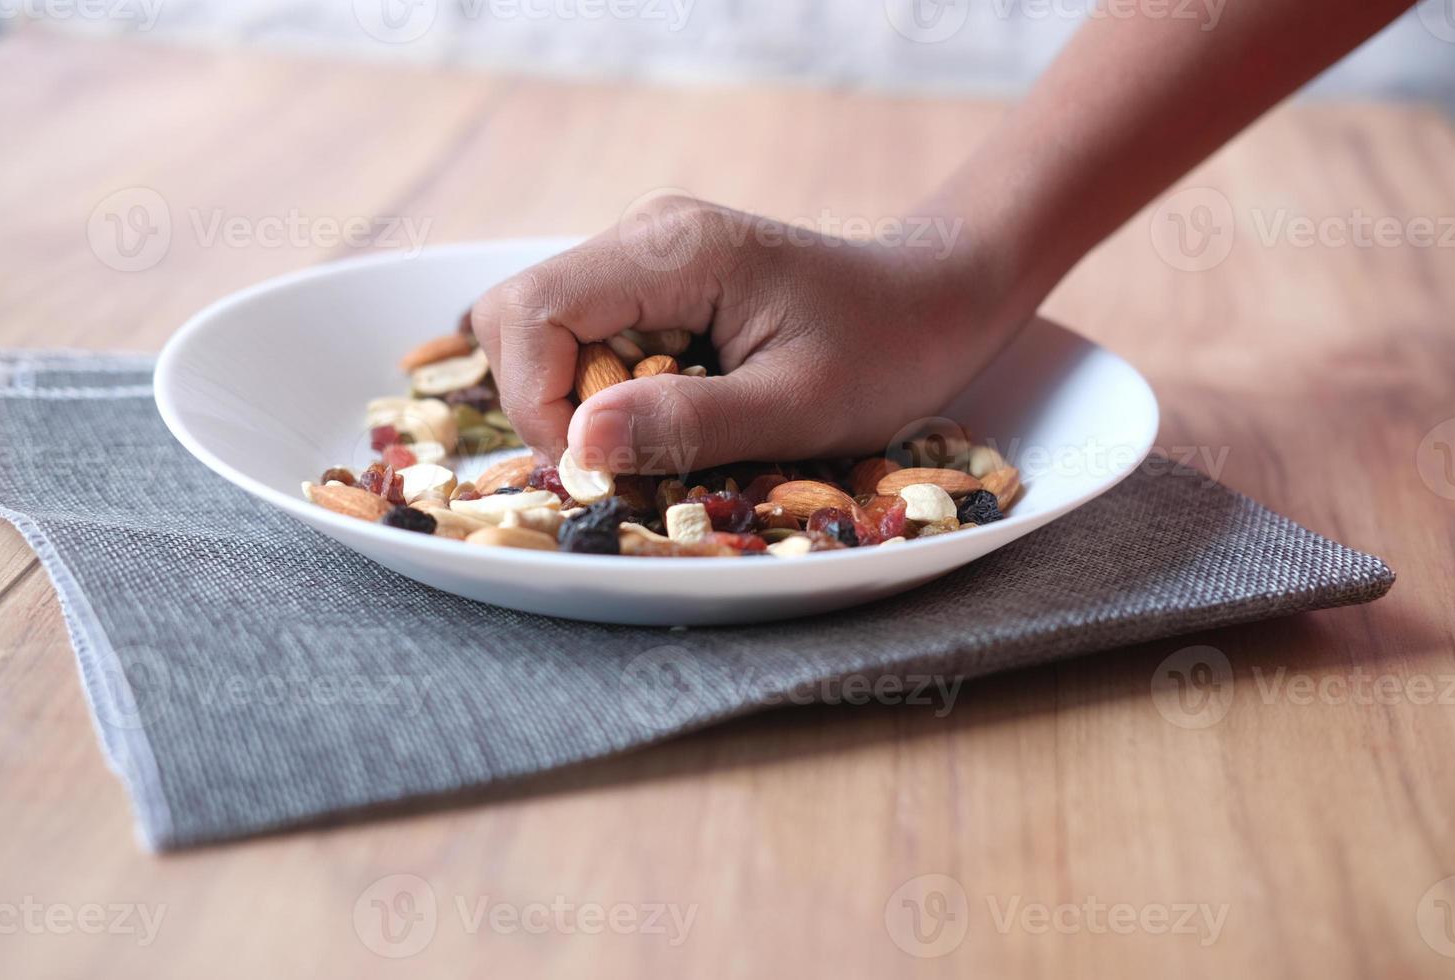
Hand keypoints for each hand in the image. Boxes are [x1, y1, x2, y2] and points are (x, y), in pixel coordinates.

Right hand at [471, 196, 1026, 473]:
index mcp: (673, 249)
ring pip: (545, 332)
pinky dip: (602, 391)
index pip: (532, 311)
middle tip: (618, 464)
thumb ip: (686, 423)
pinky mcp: (655, 283)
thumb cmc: (886, 352)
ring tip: (649, 442)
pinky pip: (588, 338)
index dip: (534, 401)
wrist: (934, 301)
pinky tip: (660, 417)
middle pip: (520, 318)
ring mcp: (645, 253)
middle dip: (545, 405)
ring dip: (574, 402)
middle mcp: (643, 234)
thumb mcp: (797, 406)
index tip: (592, 469)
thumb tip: (576, 443)